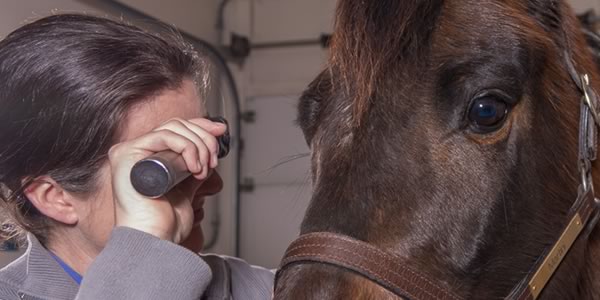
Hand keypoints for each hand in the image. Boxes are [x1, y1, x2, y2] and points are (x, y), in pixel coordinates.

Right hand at [108, 118, 226, 242]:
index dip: (200, 126)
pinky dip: (187, 148)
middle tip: (213, 160)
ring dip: (198, 146)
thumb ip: (193, 166)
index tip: (220, 132)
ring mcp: (128, 152)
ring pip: (173, 128)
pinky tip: (194, 168)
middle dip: (203, 139)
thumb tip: (210, 145)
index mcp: (146, 157)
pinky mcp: (126, 155)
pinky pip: (165, 136)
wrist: (155, 240)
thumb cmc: (166, 223)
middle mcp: (135, 152)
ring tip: (203, 170)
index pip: (175, 128)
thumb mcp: (187, 187)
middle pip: (176, 125)